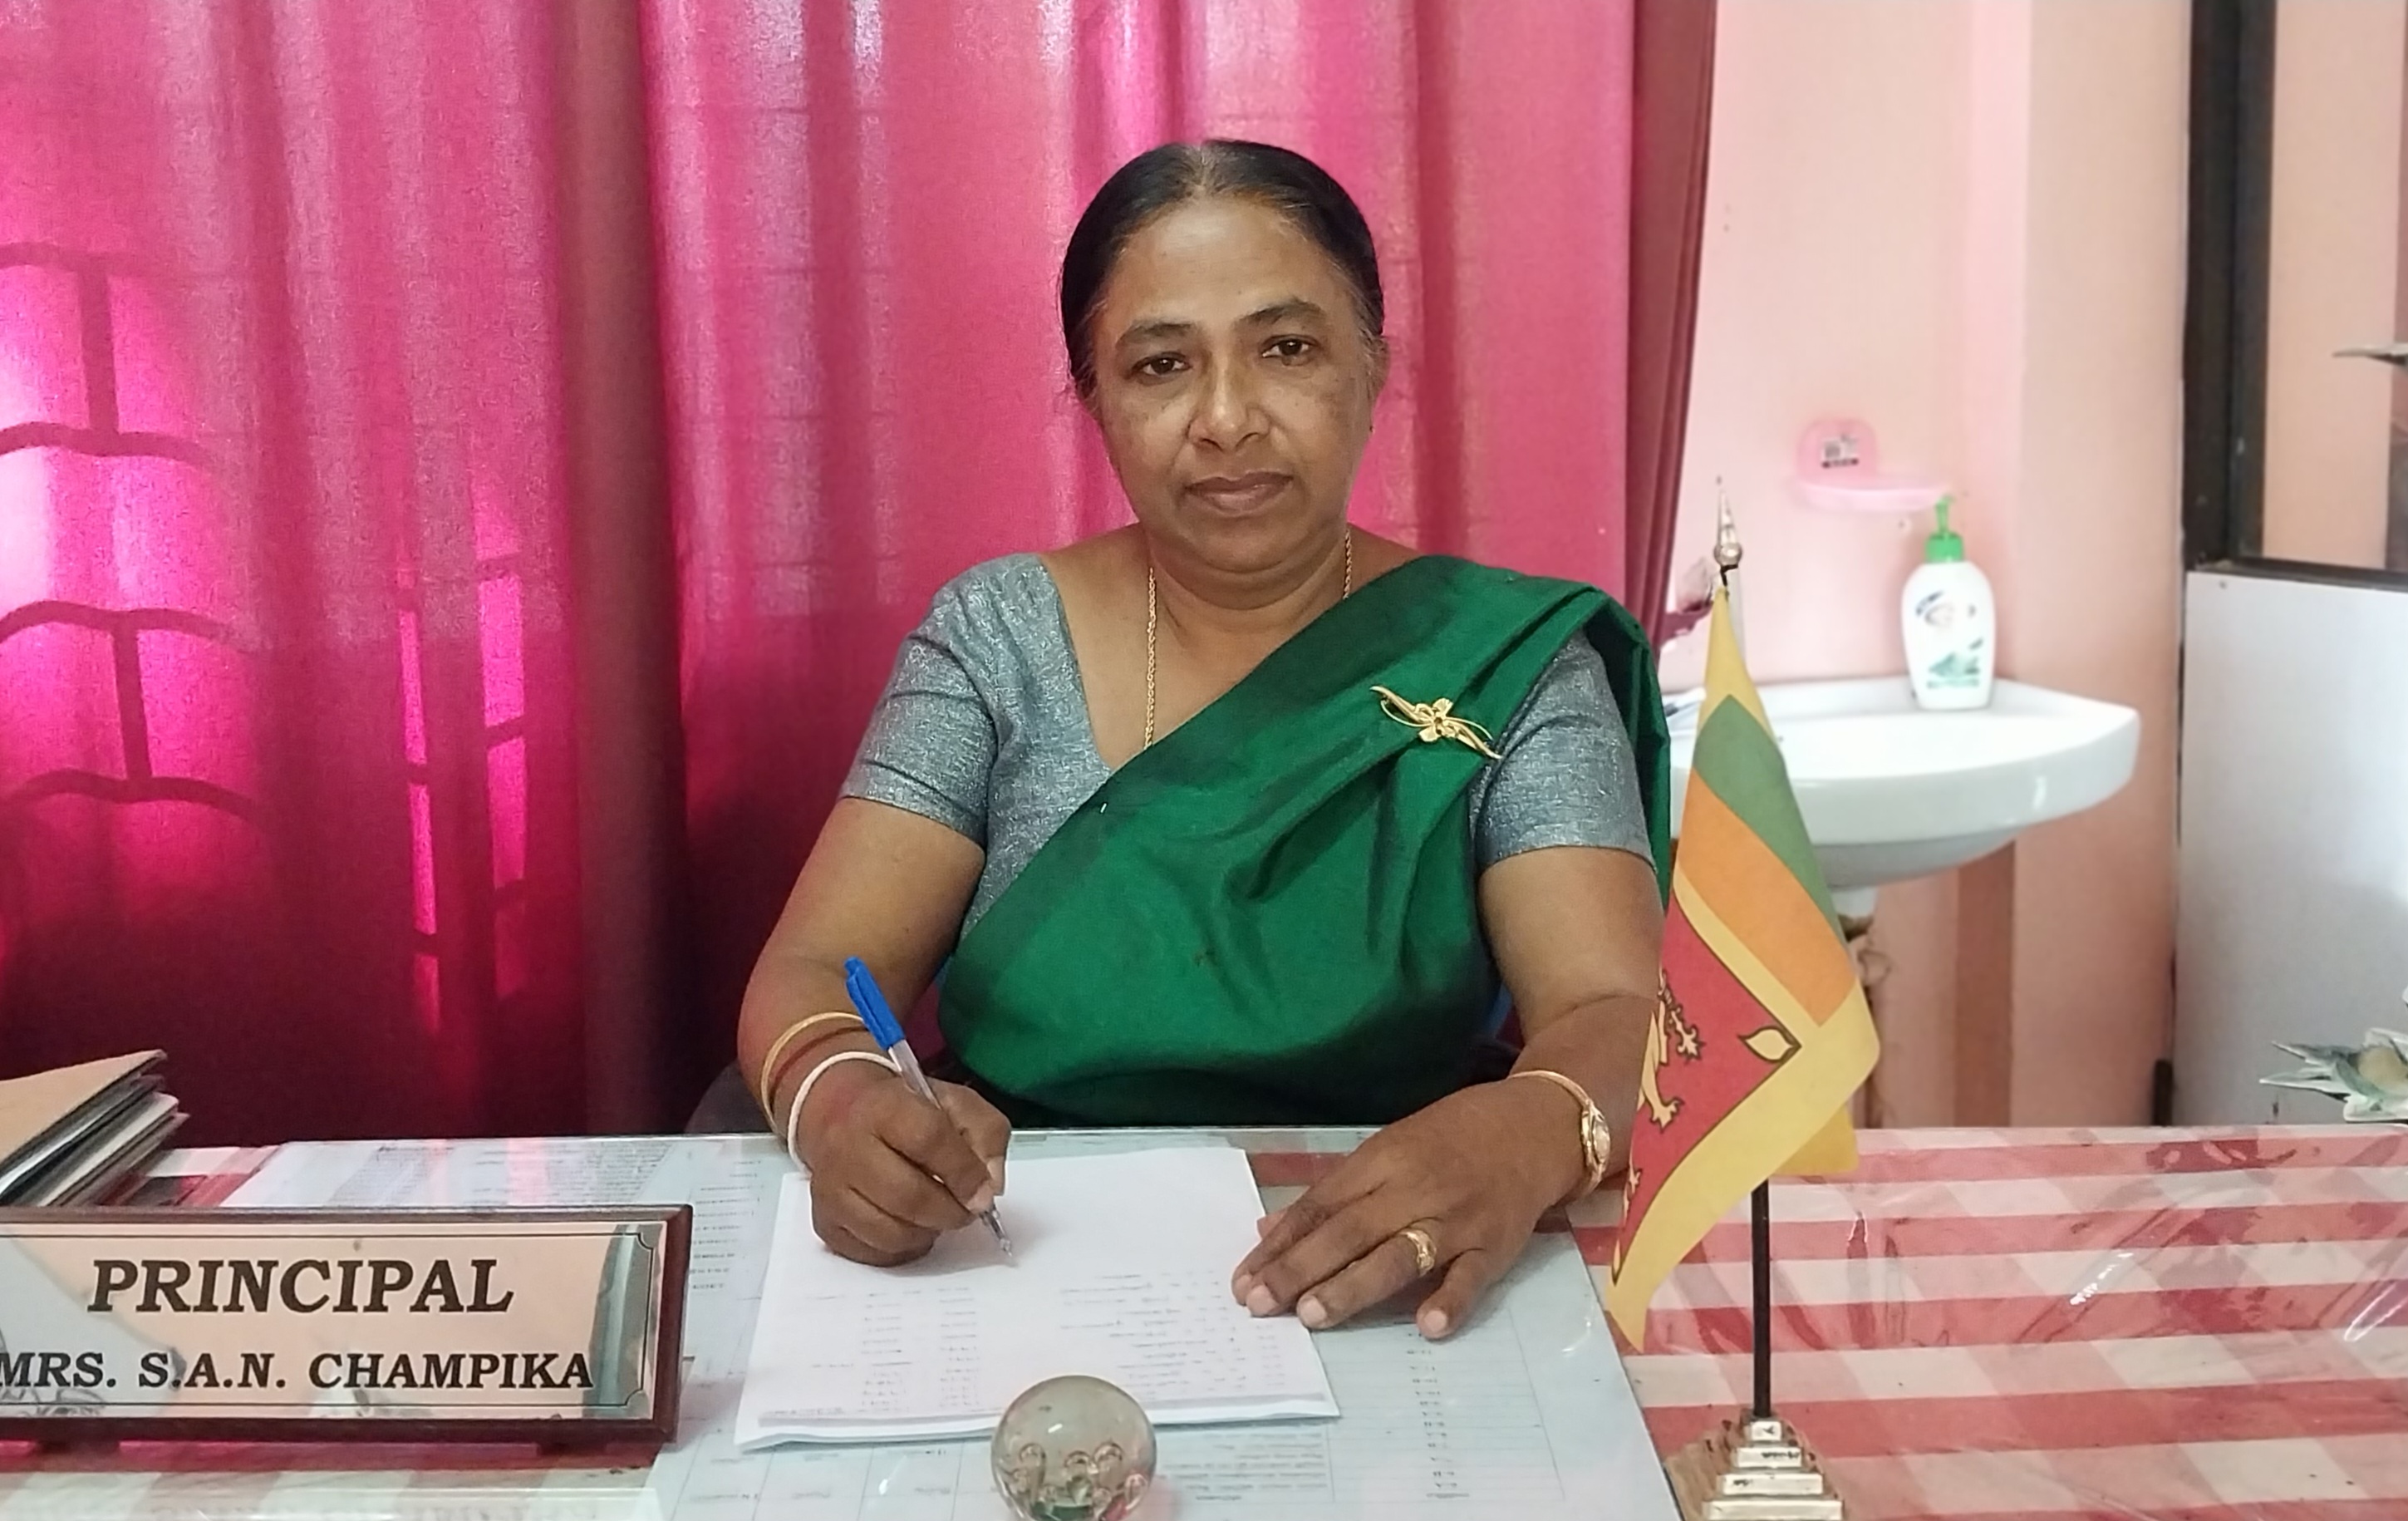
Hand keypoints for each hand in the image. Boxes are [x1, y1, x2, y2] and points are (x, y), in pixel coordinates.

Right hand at [795, 1059, 1010, 1265]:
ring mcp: (830, 1189)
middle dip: (949, 1212)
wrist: (841, 1113)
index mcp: (885, 1106)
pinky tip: (910, 1226)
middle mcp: (848, 1147)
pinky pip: (872, 1253)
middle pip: (907, 1196)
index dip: (963, 1172)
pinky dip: (902, 1249)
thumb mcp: (956, 1104)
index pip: (928, 1139)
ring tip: (936, 1216)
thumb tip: (989, 1187)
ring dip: (927, 1233)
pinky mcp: (825, 1221)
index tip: (983, 1193)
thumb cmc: (907, 1111)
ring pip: (890, 1233)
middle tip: (965, 1211)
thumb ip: (985, 1136)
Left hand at [1231, 1080, 1581, 1337]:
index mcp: (1381, 1160)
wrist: (1533, 1126)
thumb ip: (1333, 1192)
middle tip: (1261, 1305)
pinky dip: (1450, 1299)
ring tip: (1314, 1315)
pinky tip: (1428, 1327)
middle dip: (1301, 1269)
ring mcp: (1455, 1219)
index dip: (1281, 1244)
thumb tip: (1269, 1230)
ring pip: (1399, 1255)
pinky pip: (1471, 1276)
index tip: (1243, 1280)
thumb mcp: (1387, 1149)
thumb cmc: (1450, 1139)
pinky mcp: (1495, 1244)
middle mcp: (1413, 1188)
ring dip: (1355, 1285)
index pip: (1321, 1206)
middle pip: (1349, 1231)